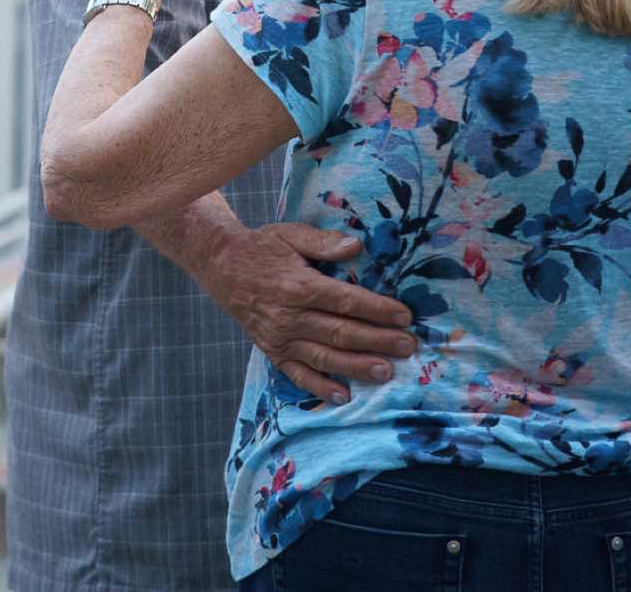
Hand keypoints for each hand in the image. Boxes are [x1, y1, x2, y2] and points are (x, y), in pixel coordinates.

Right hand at [203, 223, 417, 405]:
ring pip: (325, 357)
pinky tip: (343, 396)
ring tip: (386, 372)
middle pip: (342, 333)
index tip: (404, 316)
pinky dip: (320, 387)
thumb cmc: (262, 248)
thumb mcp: (291, 234)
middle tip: (408, 346)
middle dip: (378, 341)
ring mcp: (281, 339)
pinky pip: (298, 374)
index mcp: (300, 286)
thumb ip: (324, 242)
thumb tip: (356, 246)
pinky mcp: (273, 352)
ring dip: (357, 367)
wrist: (222, 268)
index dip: (377, 310)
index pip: (346, 301)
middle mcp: (291, 317)